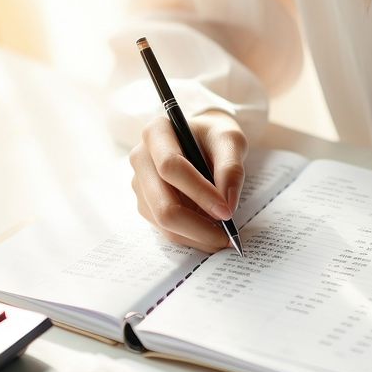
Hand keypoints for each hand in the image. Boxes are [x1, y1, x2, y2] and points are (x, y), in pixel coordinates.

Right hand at [129, 110, 247, 251]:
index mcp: (156, 133)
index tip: (226, 211)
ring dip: (197, 236)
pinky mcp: (146, 204)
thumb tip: (227, 203)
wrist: (203, 141)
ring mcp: (140, 185)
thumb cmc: (215, 137)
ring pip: (164, 223)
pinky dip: (191, 238)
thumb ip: (231, 167)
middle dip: (198, 226)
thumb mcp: (230, 140)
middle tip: (227, 237)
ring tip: (224, 237)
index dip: (199, 192)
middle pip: (163, 205)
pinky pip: (167, 230)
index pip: (170, 167)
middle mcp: (140, 159)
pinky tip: (211, 234)